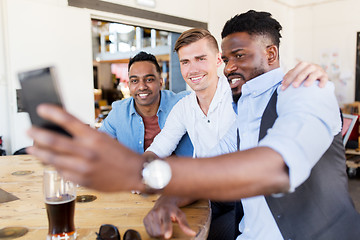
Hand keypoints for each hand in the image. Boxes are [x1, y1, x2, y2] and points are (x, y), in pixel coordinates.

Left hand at [26, 104, 143, 191]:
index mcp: (94, 137)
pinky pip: (62, 173)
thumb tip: (65, 131)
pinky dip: (55, 166)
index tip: (41, 108)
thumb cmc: (120, 154)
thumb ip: (85, 135)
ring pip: (53, 159)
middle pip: (54, 141)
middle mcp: (87, 152)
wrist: (135, 173)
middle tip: (29, 131)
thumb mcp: (105, 138)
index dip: (52, 113)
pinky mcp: (82, 181)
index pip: (69, 121)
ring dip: (39, 153)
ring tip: (32, 149)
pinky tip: (52, 163)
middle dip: (37, 135)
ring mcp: (83, 168)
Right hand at [143, 197, 195, 238]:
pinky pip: (149, 232)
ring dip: (159, 234)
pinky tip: (158, 227)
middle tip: (168, 229)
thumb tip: (192, 233)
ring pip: (154, 233)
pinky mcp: (145, 219)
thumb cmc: (173, 210)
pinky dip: (154, 233)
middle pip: (159, 231)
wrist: (163, 203)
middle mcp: (156, 212)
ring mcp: (149, 215)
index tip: (167, 236)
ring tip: (163, 227)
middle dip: (164, 234)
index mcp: (166, 210)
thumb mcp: (181, 216)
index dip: (167, 229)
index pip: (166, 221)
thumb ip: (185, 225)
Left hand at [281, 62, 327, 89]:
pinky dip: (323, 82)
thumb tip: (282, 81)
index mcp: (303, 65)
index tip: (283, 87)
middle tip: (294, 86)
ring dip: (310, 79)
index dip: (288, 79)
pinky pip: (325, 78)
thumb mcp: (298, 73)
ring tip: (306, 85)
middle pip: (304, 71)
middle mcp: (311, 66)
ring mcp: (318, 70)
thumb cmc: (305, 75)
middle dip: (298, 78)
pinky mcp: (325, 76)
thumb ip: (290, 75)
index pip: (295, 71)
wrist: (319, 74)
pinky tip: (320, 86)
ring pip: (314, 73)